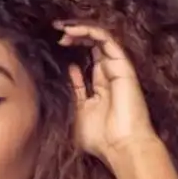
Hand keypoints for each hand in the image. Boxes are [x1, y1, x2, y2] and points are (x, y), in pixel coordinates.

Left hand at [55, 22, 161, 168]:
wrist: (121, 148)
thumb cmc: (101, 140)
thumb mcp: (78, 114)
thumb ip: (75, 93)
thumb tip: (70, 71)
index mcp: (100, 88)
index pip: (88, 61)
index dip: (73, 50)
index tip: (54, 44)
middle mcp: (110, 76)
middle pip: (94, 47)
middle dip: (75, 37)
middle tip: (56, 32)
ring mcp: (117, 71)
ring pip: (101, 40)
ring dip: (81, 31)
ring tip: (62, 30)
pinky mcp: (123, 68)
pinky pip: (108, 42)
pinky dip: (91, 33)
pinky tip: (73, 32)